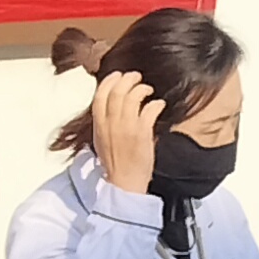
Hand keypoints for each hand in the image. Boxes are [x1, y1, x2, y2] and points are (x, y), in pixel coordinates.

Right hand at [92, 72, 164, 197]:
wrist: (123, 183)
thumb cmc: (115, 163)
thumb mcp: (101, 140)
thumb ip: (106, 122)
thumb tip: (116, 104)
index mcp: (99, 125)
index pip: (100, 95)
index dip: (110, 81)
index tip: (118, 75)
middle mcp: (111, 124)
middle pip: (117, 91)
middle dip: (128, 79)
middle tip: (137, 77)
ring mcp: (126, 128)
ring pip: (133, 97)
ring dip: (143, 89)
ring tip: (149, 90)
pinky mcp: (142, 134)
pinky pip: (150, 109)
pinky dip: (156, 104)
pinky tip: (160, 105)